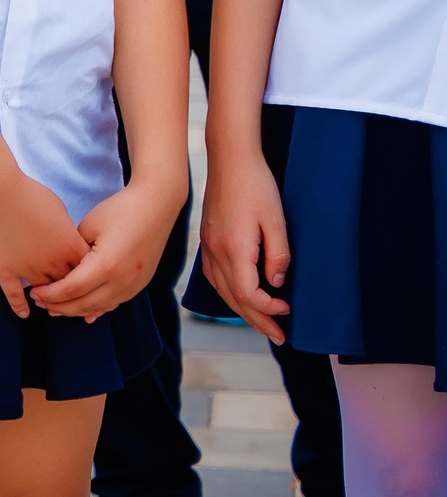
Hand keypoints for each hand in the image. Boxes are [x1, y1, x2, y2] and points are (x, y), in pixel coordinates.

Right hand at [0, 169, 90, 318]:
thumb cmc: (30, 194)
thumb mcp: (60, 210)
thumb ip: (67, 232)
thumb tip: (67, 241)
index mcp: (70, 247)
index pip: (88, 270)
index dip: (88, 273)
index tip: (86, 274)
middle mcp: (53, 263)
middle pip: (69, 285)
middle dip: (71, 288)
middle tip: (70, 291)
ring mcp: (28, 269)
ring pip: (45, 293)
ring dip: (48, 298)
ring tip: (48, 301)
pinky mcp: (6, 270)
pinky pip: (14, 295)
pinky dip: (19, 306)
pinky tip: (23, 314)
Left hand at [35, 181, 181, 320]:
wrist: (156, 207)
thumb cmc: (119, 210)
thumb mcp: (89, 227)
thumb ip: (74, 252)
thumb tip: (62, 268)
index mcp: (106, 266)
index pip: (71, 289)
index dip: (50, 294)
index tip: (32, 292)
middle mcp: (122, 281)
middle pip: (84, 304)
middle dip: (59, 306)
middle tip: (39, 303)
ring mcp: (134, 285)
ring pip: (100, 307)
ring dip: (76, 310)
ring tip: (55, 308)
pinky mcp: (139, 284)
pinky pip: (114, 303)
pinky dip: (97, 309)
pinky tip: (84, 313)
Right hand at [199, 151, 292, 343]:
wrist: (230, 159)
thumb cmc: (256, 185)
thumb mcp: (276, 219)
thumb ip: (278, 255)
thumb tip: (277, 283)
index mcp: (234, 247)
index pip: (247, 293)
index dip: (268, 308)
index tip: (288, 309)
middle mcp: (216, 250)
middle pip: (233, 298)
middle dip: (257, 320)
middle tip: (279, 337)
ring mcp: (208, 245)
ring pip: (221, 289)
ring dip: (241, 310)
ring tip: (261, 324)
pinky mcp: (207, 239)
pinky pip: (214, 276)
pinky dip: (227, 293)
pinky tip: (238, 297)